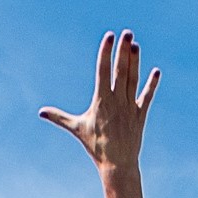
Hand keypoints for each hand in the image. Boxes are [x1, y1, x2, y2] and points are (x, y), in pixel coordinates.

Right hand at [40, 29, 159, 171]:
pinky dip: (152, 85)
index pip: (103, 71)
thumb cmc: (95, 146)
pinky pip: (147, 97)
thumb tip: (41, 112)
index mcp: (101, 100)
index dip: (106, 52)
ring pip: (133, 80)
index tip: (109, 37)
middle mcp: (117, 100)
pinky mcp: (140, 115)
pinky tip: (156, 71)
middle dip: (124, 51)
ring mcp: (130, 107)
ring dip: (135, 62)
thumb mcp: (76, 129)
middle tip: (128, 33)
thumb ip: (59, 118)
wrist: (117, 164)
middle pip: (121, 71)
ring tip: (136, 45)